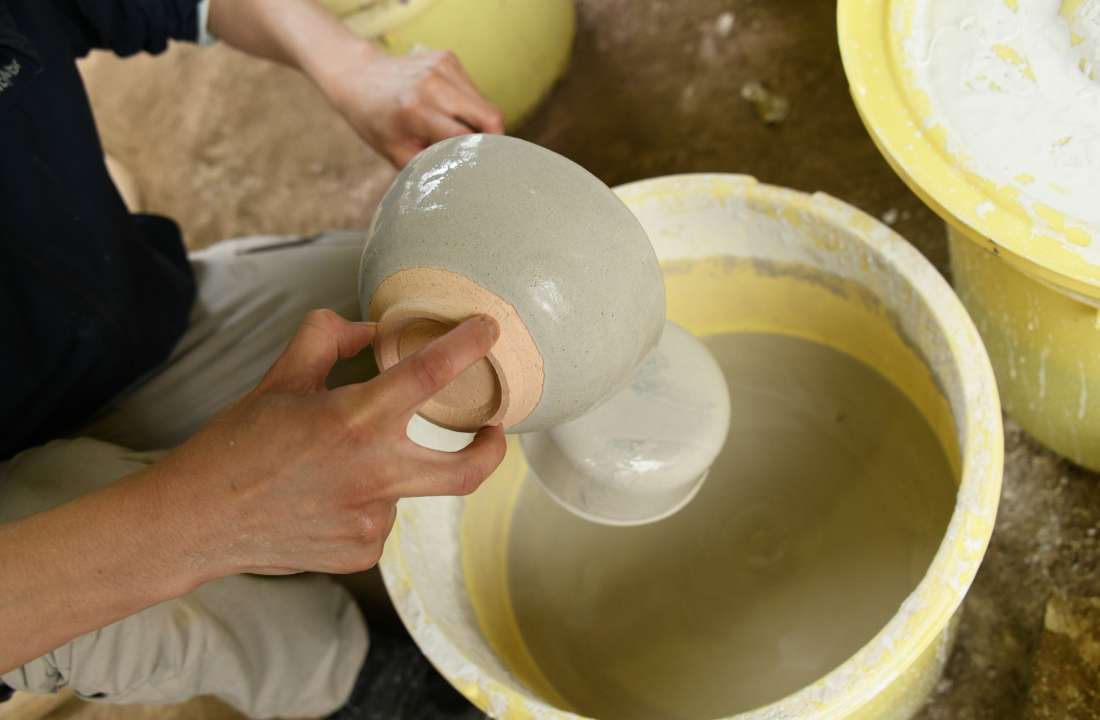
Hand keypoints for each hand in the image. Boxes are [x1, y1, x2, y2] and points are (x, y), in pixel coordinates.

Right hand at [150, 310, 506, 578]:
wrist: (196, 521)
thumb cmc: (235, 445)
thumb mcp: (280, 378)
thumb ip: (327, 338)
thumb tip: (371, 329)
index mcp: (354, 420)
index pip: (432, 373)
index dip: (469, 346)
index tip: (489, 332)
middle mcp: (373, 475)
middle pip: (467, 471)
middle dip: (491, 449)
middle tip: (491, 431)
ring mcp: (371, 521)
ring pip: (407, 489)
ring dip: (388, 472)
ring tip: (333, 470)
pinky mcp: (361, 552)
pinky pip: (381, 518)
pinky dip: (364, 502)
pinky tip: (322, 500)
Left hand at [323, 45, 505, 166]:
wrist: (359, 77)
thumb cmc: (376, 121)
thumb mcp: (395, 153)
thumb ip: (428, 167)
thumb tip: (462, 182)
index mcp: (415, 110)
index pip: (467, 138)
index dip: (480, 157)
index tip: (484, 173)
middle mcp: (431, 84)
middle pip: (490, 116)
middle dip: (494, 141)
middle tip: (483, 157)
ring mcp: (441, 67)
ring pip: (486, 105)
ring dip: (480, 124)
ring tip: (458, 133)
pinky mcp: (447, 58)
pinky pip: (475, 92)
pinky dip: (469, 107)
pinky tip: (449, 111)